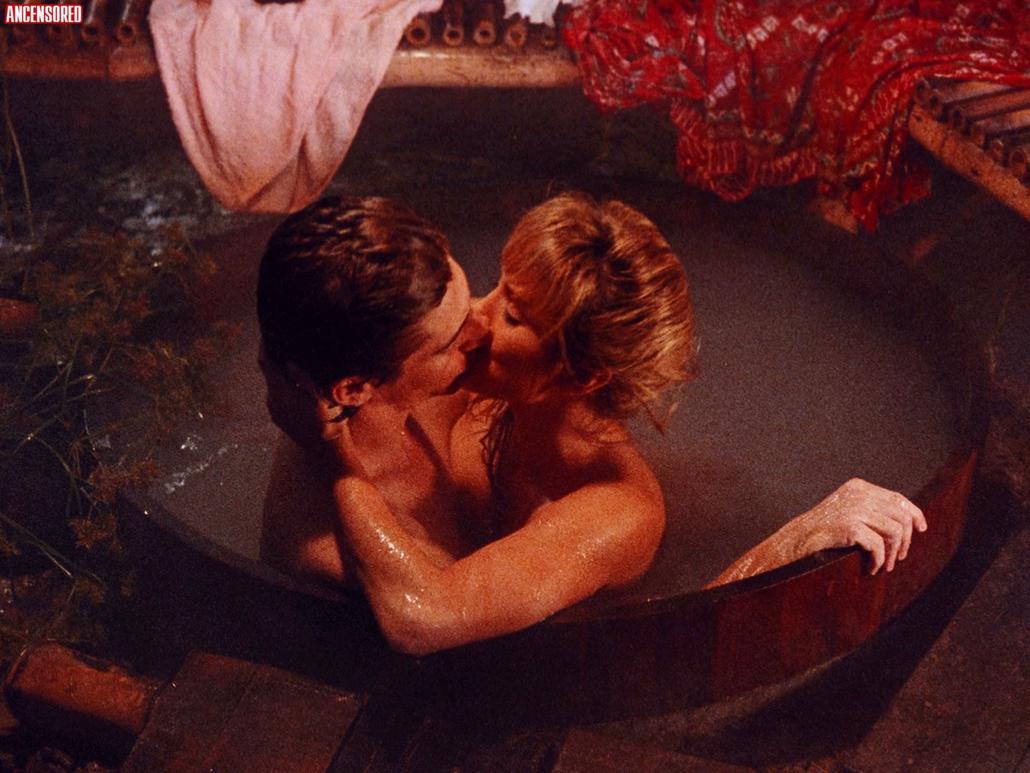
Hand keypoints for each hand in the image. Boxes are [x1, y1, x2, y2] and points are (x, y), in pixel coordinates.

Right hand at [793, 478, 926, 573]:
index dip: (914, 514)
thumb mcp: (847, 510)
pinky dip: (878, 561)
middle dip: (905, 541)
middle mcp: (858, 494)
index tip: (921, 529)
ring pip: (895, 531)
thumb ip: (871, 509)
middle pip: (901, 516)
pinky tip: (870, 568)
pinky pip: (879, 546)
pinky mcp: (849, 527)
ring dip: (893, 554)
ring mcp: (854, 510)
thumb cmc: (822, 531)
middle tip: (898, 558)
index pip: (898, 498)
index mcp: (858, 487)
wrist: (796, 540)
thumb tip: (907, 520)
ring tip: (884, 565)